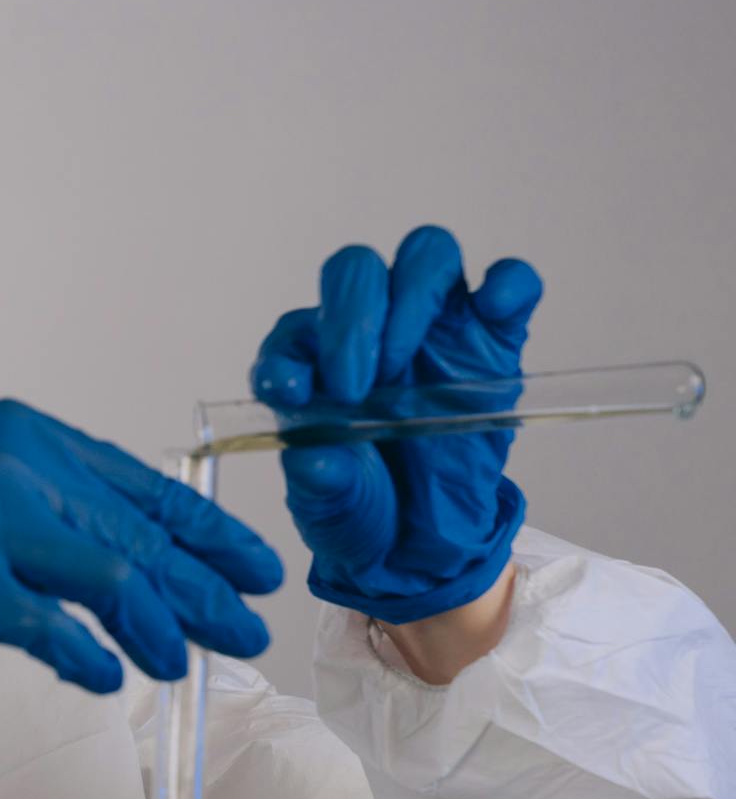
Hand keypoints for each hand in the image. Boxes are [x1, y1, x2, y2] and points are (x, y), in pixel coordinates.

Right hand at [0, 400, 283, 692]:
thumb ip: (60, 518)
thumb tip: (147, 573)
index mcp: (34, 439)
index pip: (145, 487)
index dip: (210, 533)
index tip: (257, 568)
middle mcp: (19, 465)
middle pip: (139, 537)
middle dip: (203, 592)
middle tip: (245, 630)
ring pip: (110, 578)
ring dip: (159, 630)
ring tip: (181, 665)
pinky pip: (47, 626)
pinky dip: (84, 657)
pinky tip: (106, 680)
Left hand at [250, 226, 541, 623]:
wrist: (419, 542)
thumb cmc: (361, 505)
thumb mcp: (328, 506)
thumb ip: (317, 480)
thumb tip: (317, 459)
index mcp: (312, 362)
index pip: (292, 333)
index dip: (288, 356)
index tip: (292, 394)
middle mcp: (368, 330)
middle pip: (356, 271)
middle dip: (351, 317)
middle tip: (354, 387)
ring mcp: (433, 328)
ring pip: (427, 256)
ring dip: (411, 296)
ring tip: (402, 364)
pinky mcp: (492, 341)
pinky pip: (510, 285)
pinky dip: (507, 284)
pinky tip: (494, 307)